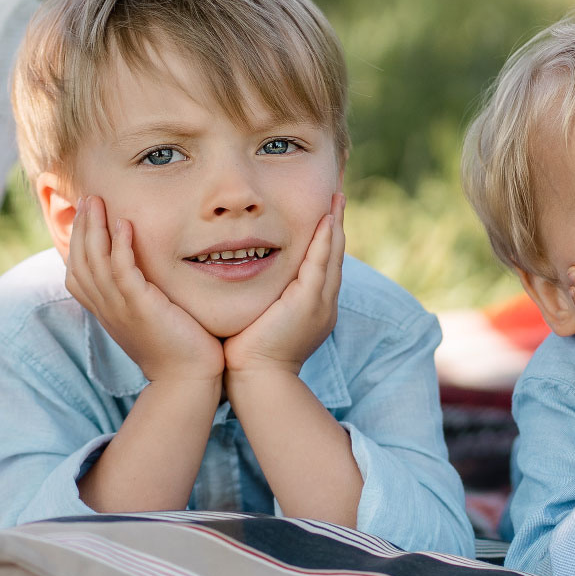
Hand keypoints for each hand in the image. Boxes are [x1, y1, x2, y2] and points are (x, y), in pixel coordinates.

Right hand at [62, 195, 223, 383]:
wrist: (187, 377)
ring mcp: (120, 308)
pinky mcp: (140, 308)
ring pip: (96, 261)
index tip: (85, 213)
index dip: (76, 240)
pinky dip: (120, 245)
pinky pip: (122, 271)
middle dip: (82, 226)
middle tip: (88, 197)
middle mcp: (105, 307)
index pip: (76, 269)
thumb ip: (136, 292)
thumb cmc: (174, 345)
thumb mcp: (146, 314)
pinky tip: (125, 224)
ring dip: (95, 228)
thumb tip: (140, 270)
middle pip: (80, 260)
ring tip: (98, 201)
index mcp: (103, 308)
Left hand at [223, 193, 344, 377]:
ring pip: (332, 256)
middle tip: (337, 196)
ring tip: (336, 198)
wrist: (257, 380)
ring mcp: (320, 303)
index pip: (321, 265)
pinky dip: (325, 240)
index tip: (323, 214)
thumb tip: (237, 278)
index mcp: (312, 308)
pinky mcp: (309, 302)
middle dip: (336, 225)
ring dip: (334, 225)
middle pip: (334, 256)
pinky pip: (320, 264)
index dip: (325, 239)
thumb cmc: (248, 355)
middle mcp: (323, 303)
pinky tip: (326, 219)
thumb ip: (257, 298)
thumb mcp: (258, 318)